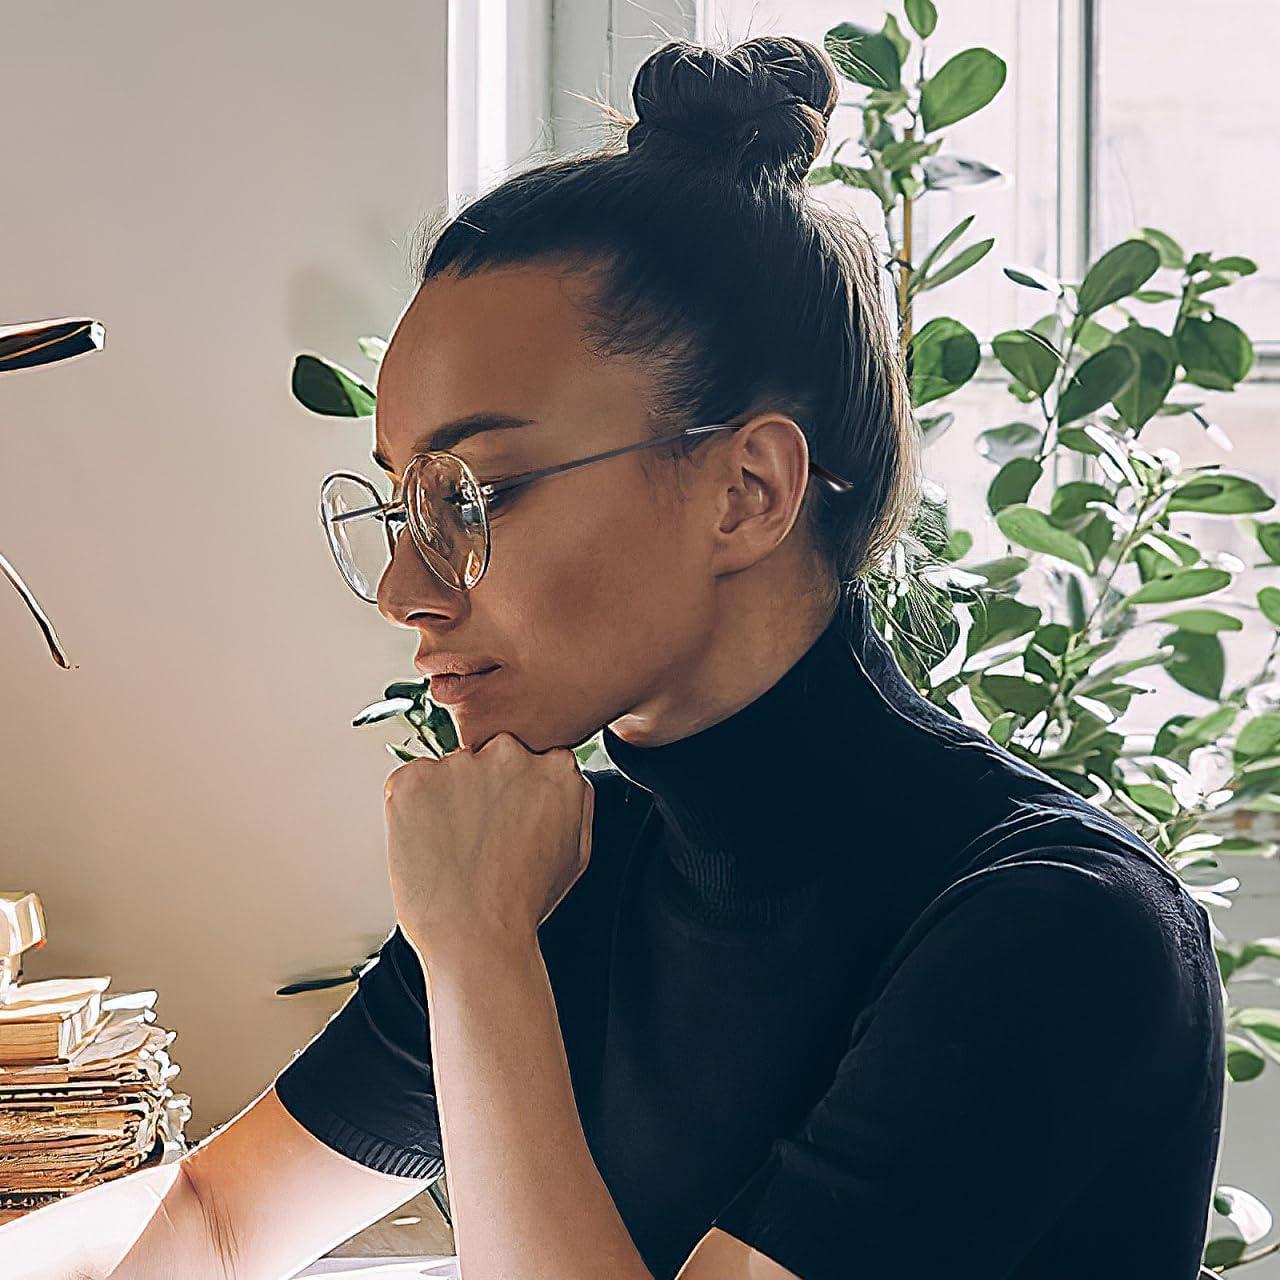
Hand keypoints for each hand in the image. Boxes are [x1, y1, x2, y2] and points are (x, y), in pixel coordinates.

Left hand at [383, 731, 594, 963]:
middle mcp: (508, 753)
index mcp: (555, 767)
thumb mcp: (576, 851)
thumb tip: (563, 774)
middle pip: (490, 754)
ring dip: (447, 798)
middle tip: (478, 837)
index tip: (508, 818)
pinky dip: (413, 810)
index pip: (531, 755)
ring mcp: (457, 764)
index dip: (516, 790)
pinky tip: (428, 846)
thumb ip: (575, 800)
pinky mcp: (412, 780)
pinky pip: (411, 783)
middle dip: (483, 785)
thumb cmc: (524, 903)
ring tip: (453, 850)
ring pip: (449, 770)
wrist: (476, 939)